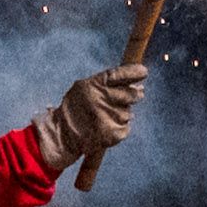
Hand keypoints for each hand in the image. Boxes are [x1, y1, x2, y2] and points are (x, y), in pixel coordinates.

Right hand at [33, 62, 147, 167]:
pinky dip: (120, 127)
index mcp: (93, 86)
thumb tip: (139, 84)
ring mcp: (107, 118)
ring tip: (105, 117)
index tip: (144, 71)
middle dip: (133, 95)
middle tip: (129, 97)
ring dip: (122, 114)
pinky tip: (106, 127)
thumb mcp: (85, 88)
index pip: (118, 75)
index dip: (133, 72)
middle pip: (131, 94)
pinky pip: (126, 127)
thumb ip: (108, 83)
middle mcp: (100, 100)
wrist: (63, 135)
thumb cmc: (77, 108)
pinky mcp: (112, 134)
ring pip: (128, 112)